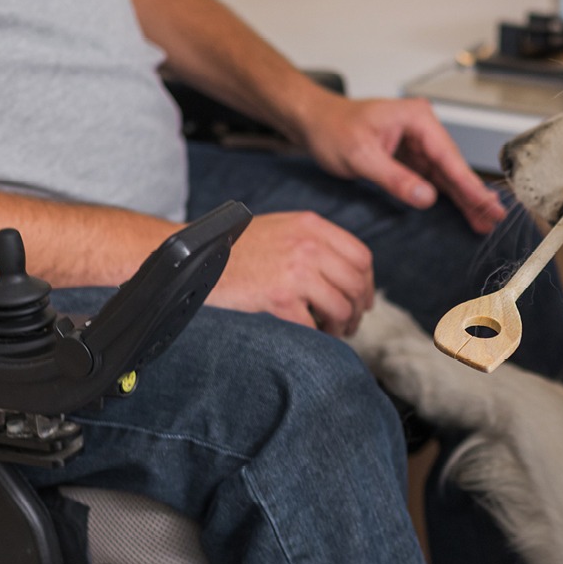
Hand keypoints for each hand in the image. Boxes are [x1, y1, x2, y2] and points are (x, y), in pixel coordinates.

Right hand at [206, 211, 374, 335]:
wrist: (195, 257)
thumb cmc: (234, 247)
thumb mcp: (280, 228)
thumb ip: (312, 241)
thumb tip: (343, 271)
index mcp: (311, 226)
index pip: (361, 256)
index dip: (367, 284)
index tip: (363, 300)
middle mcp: (308, 245)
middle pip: (356, 283)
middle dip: (358, 309)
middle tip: (349, 324)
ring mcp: (295, 272)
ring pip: (341, 307)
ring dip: (341, 326)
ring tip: (332, 332)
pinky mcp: (279, 298)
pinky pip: (313, 326)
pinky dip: (316, 337)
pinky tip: (310, 337)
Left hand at [295, 94, 507, 233]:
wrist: (313, 123)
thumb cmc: (332, 128)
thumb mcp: (361, 156)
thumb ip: (395, 178)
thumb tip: (427, 198)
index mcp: (416, 118)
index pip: (448, 156)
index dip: (469, 183)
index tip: (487, 202)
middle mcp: (422, 128)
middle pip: (453, 166)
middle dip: (473, 194)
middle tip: (495, 217)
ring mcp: (417, 143)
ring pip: (446, 175)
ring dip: (464, 198)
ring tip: (485, 221)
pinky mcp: (410, 157)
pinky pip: (433, 179)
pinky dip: (447, 196)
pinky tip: (464, 211)